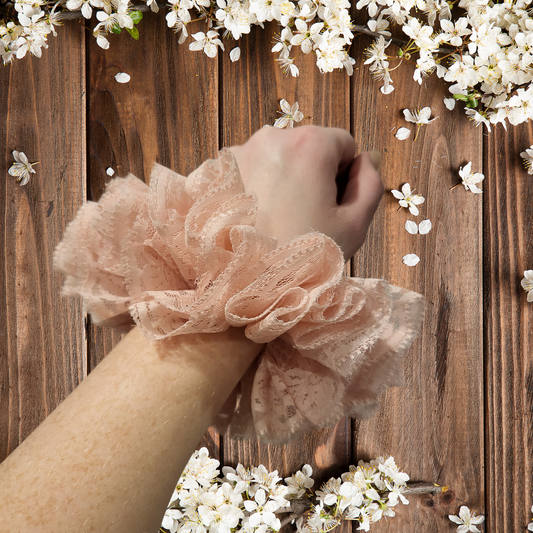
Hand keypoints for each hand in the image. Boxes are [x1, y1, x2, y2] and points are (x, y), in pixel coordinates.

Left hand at [230, 125, 383, 261]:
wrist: (244, 283)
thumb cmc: (304, 257)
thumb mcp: (354, 225)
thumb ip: (371, 183)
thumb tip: (367, 158)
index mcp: (309, 143)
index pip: (345, 144)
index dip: (345, 176)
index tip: (331, 205)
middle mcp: (272, 137)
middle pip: (311, 146)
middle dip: (315, 173)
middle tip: (307, 215)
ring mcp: (242, 150)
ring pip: (282, 156)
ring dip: (288, 177)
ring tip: (281, 218)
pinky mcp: (222, 169)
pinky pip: (256, 167)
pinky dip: (261, 183)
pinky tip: (260, 215)